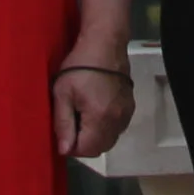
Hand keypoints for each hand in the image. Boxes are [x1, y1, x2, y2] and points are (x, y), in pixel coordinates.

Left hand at [52, 43, 134, 160]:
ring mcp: (126, 113)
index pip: (86, 150)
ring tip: (83, 115)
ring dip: (96, 136)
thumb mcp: (63, 93)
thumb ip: (63, 124)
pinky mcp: (130, 106)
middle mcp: (117, 121)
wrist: (105, 43)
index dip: (72, 146)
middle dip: (84, 143)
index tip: (64, 131)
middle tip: (72, 123)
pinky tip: (96, 110)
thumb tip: (64, 151)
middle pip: (100, 148)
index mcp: (99, 119)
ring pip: (110, 139)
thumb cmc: (79, 66)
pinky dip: (106, 127)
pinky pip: (117, 128)